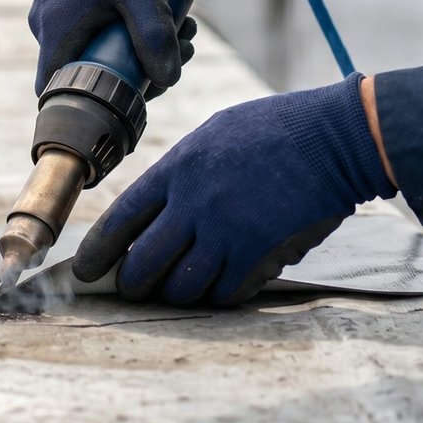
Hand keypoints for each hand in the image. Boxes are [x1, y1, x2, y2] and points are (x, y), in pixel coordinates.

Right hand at [28, 0, 194, 97]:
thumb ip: (155, 35)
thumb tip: (168, 79)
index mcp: (55, 29)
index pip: (58, 89)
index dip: (96, 100)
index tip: (141, 90)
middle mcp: (48, 24)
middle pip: (90, 71)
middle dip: (140, 67)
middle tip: (180, 50)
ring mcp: (57, 10)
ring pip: (98, 46)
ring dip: (141, 44)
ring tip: (182, 25)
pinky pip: (96, 26)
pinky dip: (127, 25)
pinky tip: (158, 10)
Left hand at [72, 74, 396, 305]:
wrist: (334, 137)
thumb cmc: (277, 128)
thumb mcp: (215, 134)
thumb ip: (183, 172)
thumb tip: (159, 208)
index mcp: (178, 168)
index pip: (120, 219)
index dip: (98, 252)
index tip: (88, 270)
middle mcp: (193, 203)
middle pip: (142, 264)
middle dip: (133, 284)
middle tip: (136, 289)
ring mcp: (224, 231)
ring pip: (181, 287)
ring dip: (179, 293)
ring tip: (184, 286)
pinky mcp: (257, 253)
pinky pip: (224, 293)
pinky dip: (221, 294)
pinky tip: (227, 283)